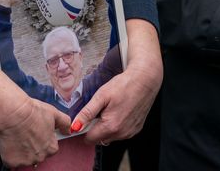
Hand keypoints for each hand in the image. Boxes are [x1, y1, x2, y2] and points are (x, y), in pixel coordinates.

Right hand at [0, 96, 69, 167]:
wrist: (13, 112)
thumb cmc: (32, 111)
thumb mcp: (54, 113)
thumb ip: (65, 123)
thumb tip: (68, 130)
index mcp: (51, 148)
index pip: (50, 148)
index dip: (43, 139)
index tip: (37, 132)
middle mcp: (40, 157)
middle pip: (37, 154)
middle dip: (32, 146)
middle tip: (26, 132)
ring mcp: (26, 160)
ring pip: (24, 158)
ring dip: (21, 150)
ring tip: (18, 135)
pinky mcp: (12, 161)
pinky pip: (12, 160)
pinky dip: (10, 153)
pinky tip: (10, 141)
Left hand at [71, 19, 162, 145]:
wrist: (145, 80)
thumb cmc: (123, 85)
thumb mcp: (101, 96)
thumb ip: (87, 113)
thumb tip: (75, 126)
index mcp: (111, 126)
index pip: (89, 139)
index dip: (84, 129)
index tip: (85, 118)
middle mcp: (121, 134)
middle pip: (100, 139)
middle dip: (95, 128)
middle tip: (99, 110)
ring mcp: (130, 133)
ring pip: (110, 137)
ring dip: (106, 127)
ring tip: (110, 109)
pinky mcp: (136, 129)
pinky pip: (121, 133)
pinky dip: (117, 126)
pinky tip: (119, 111)